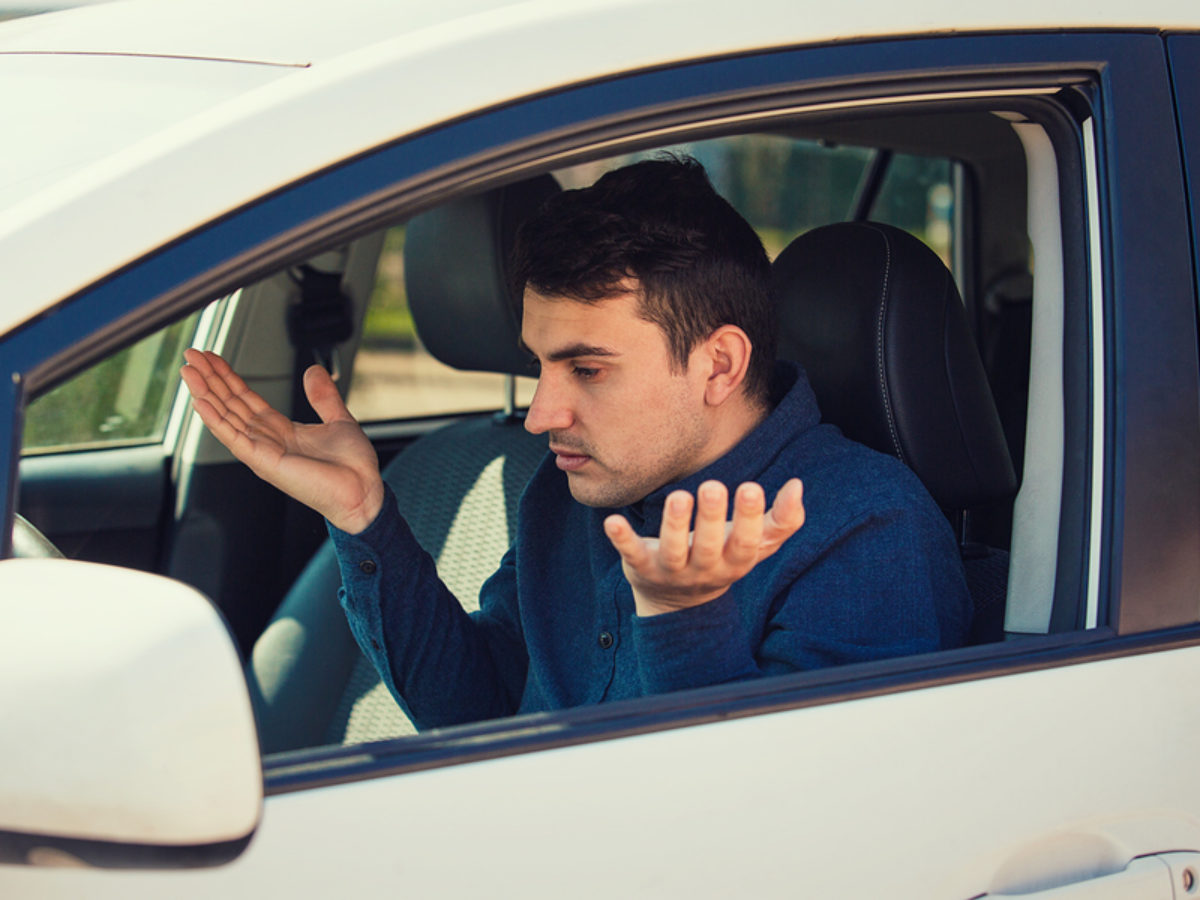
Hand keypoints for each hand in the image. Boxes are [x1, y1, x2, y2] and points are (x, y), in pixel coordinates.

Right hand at [180, 349, 384, 533]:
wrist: (363, 491)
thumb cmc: (351, 466)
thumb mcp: (338, 419)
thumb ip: (323, 396)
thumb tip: (313, 370)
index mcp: (281, 430)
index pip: (245, 398)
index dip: (228, 377)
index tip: (212, 358)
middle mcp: (266, 441)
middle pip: (230, 404)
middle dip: (210, 379)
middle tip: (191, 355)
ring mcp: (262, 452)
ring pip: (225, 417)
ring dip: (205, 393)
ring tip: (188, 371)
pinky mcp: (263, 462)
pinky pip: (233, 438)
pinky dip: (215, 419)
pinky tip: (200, 401)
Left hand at [603, 478, 804, 616]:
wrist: (678, 602)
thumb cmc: (722, 557)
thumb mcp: (755, 545)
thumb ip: (781, 521)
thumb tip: (797, 486)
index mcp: (734, 562)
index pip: (746, 544)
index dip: (751, 519)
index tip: (752, 488)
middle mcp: (703, 569)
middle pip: (709, 547)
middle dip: (712, 519)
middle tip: (714, 487)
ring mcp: (671, 571)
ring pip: (673, 551)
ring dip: (674, 525)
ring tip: (679, 496)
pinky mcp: (641, 567)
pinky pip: (631, 553)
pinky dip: (622, 539)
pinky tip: (612, 522)